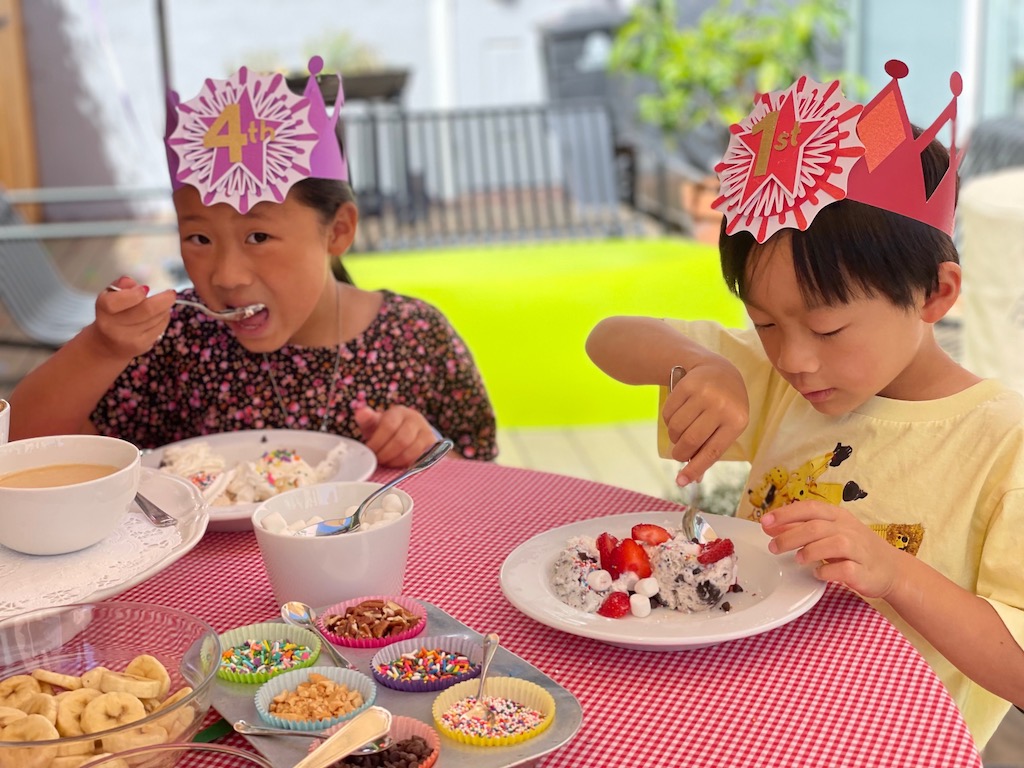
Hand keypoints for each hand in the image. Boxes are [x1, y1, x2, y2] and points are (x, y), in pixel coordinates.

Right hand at [90, 277, 175, 358]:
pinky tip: (160, 314)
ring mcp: (130, 339)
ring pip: (157, 319)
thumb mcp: (110, 296)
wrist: (108, 345)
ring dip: (165, 308)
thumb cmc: (111, 314)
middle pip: (146, 310)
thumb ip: (122, 286)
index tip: (146, 288)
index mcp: (105, 311)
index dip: (135, 294)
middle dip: (163, 300)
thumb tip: (134, 284)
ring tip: (163, 303)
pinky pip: (160, 328)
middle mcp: (115, 327)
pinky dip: (164, 318)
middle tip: (170, 293)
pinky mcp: (143, 346)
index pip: (117, 301)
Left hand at [354, 404, 439, 466]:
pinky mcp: (432, 445)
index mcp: (398, 412)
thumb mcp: (375, 423)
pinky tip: (399, 465)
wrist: (408, 431)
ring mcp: (426, 431)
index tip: (370, 451)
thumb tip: (361, 413)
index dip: (378, 442)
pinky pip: (421, 458)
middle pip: (401, 440)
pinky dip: (408, 464)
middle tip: (378, 460)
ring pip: (412, 451)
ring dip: (396, 461)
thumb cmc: (387, 429)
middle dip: (386, 454)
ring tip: (387, 462)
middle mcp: (415, 419)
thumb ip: (367, 419)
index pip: (389, 426)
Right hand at [663, 360, 747, 485]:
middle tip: (678, 455)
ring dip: (674, 437)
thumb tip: (693, 479)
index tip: (681, 482)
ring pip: (677, 428)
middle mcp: (721, 406)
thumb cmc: (726, 405)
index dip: (695, 468)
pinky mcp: (687, 385)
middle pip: (691, 441)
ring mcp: (704, 394)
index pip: (712, 451)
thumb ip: (711, 449)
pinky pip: (668, 413)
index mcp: (737, 421)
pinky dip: (668, 422)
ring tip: (680, 434)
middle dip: (680, 453)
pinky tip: (677, 417)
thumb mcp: (727, 425)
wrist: (720, 370)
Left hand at [760, 501, 902, 598]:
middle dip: (790, 536)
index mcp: (838, 516)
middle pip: (816, 527)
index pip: (810, 508)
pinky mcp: (864, 571)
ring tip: (797, 559)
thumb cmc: (854, 548)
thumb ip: (800, 528)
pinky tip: (818, 574)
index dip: (785, 514)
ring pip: (833, 544)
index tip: (765, 522)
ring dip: (809, 551)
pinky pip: (844, 569)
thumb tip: (769, 526)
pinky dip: (828, 571)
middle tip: (773, 547)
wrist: (891, 569)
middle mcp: (848, 529)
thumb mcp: (829, 532)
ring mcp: (858, 549)